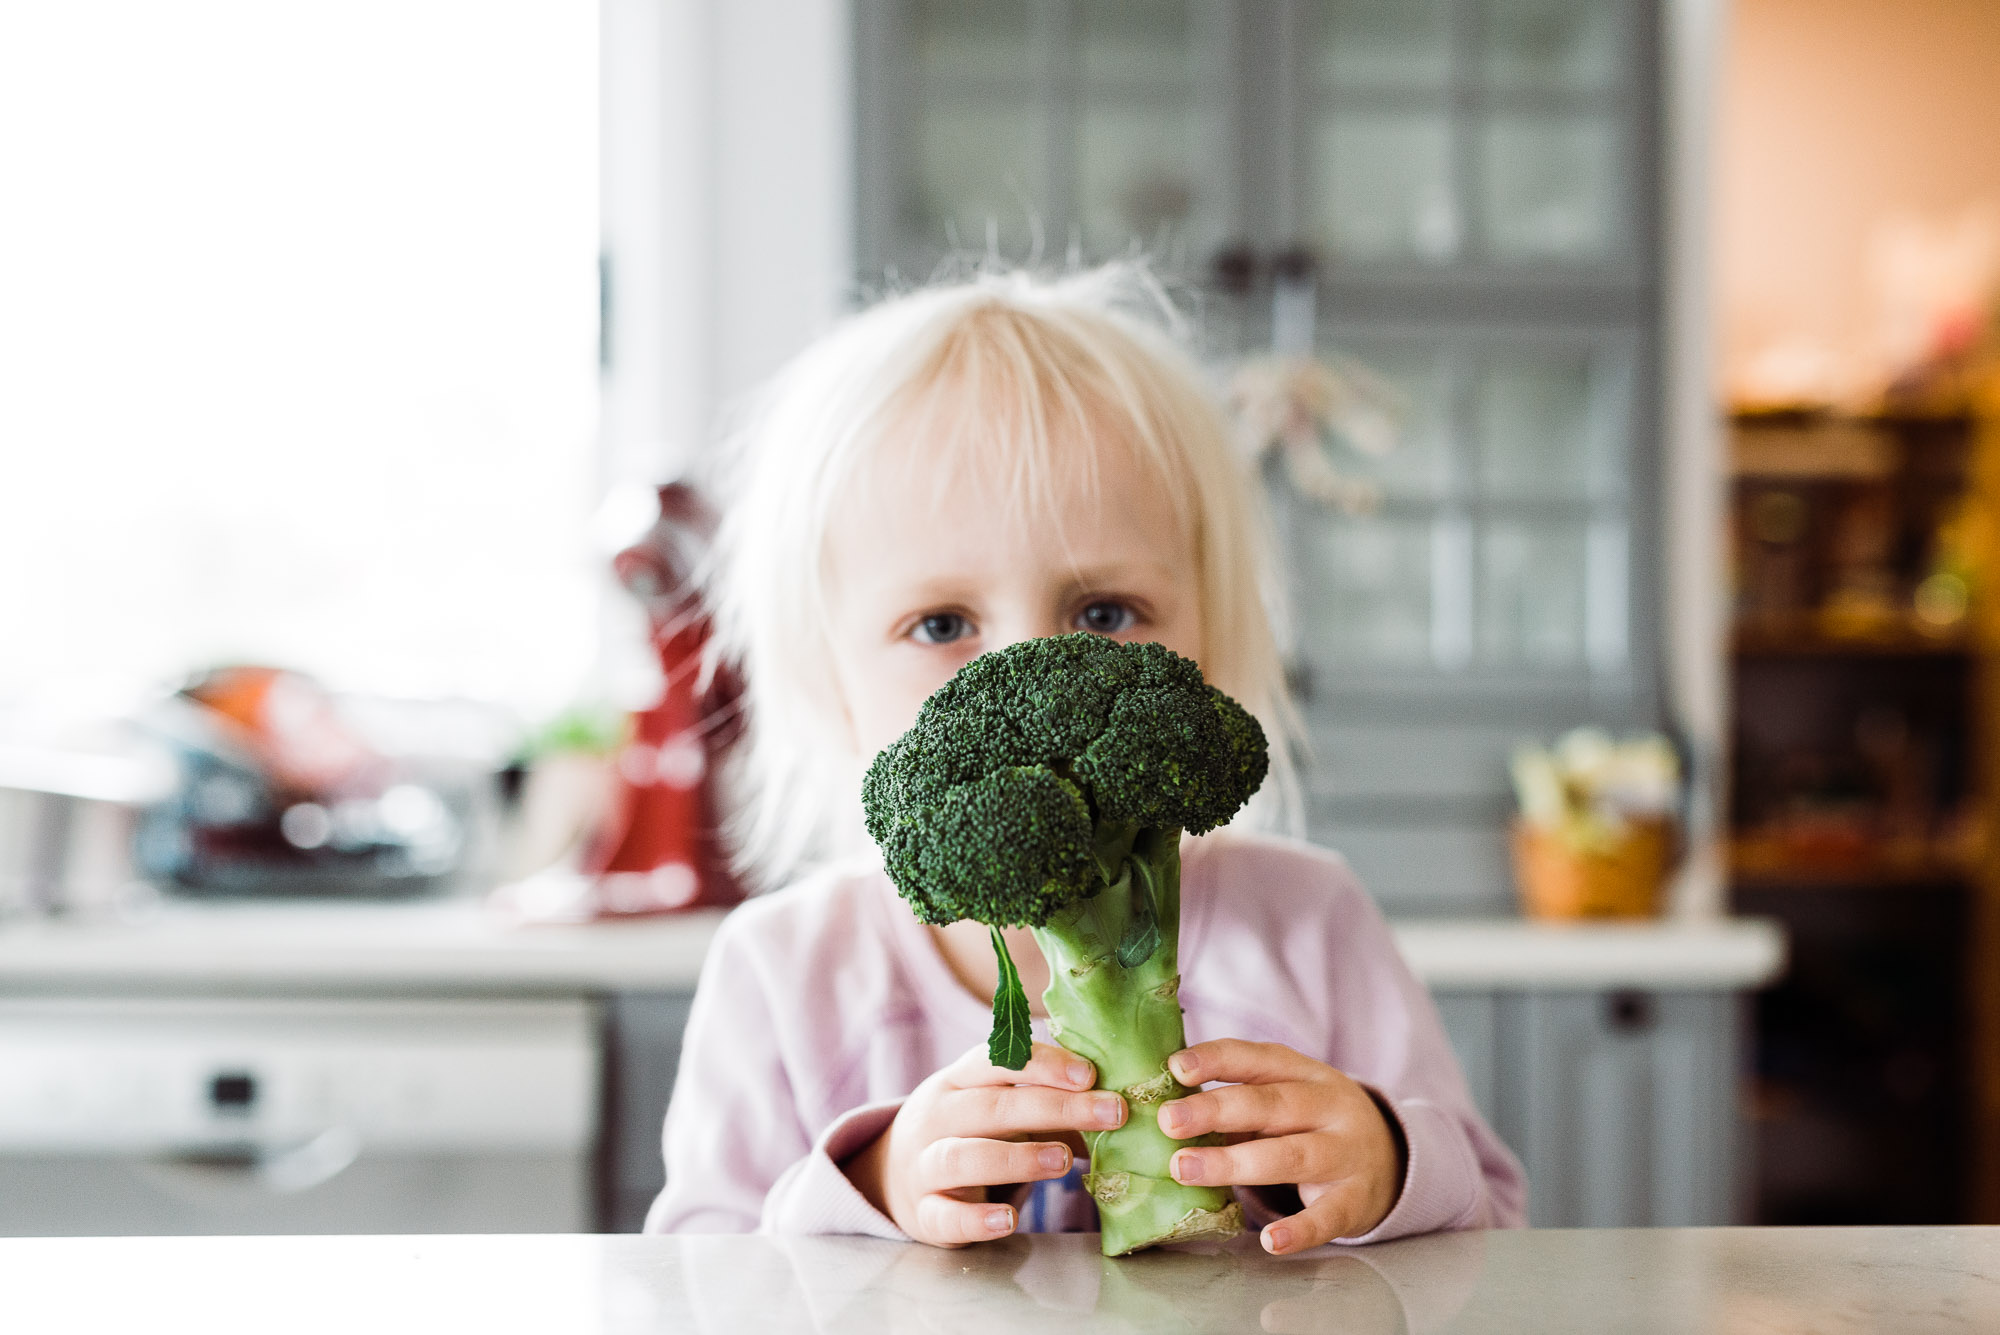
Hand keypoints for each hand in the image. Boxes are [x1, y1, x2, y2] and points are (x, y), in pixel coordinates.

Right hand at [842, 1041, 1126, 1246]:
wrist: (893, 1174)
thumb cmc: (969, 1132)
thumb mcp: (996, 1106)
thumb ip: (1048, 1102)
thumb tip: (1119, 1104)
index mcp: (958, 1080)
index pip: (996, 1060)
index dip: (1043, 1064)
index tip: (1090, 1074)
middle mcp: (937, 1116)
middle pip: (991, 1107)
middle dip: (1054, 1108)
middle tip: (1111, 1113)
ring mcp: (924, 1165)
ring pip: (963, 1157)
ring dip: (1016, 1157)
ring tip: (1065, 1161)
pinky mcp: (924, 1212)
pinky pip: (946, 1215)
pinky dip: (976, 1218)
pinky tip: (1010, 1220)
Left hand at [1157, 1039, 1406, 1254]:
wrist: (1391, 1155)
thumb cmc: (1312, 1121)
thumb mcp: (1286, 1096)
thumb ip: (1236, 1097)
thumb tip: (1163, 1103)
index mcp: (1302, 1073)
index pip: (1258, 1058)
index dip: (1217, 1060)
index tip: (1176, 1068)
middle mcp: (1327, 1106)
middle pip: (1269, 1104)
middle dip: (1215, 1111)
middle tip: (1167, 1121)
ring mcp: (1345, 1152)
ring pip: (1290, 1155)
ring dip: (1235, 1163)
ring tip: (1185, 1169)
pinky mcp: (1355, 1199)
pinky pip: (1327, 1216)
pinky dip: (1299, 1229)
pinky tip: (1269, 1241)